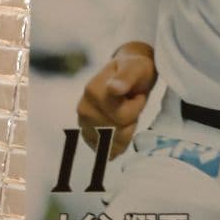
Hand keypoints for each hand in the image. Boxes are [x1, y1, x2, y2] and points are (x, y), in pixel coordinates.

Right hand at [77, 42, 156, 157]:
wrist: (128, 74)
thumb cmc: (134, 70)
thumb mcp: (137, 68)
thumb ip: (126, 78)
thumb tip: (113, 88)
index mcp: (92, 90)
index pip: (122, 116)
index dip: (136, 106)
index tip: (136, 93)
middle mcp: (83, 108)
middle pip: (118, 131)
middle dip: (133, 119)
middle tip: (131, 101)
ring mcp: (83, 123)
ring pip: (112, 144)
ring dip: (127, 131)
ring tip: (126, 111)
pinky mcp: (87, 135)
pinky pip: (106, 151)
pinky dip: (119, 143)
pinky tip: (122, 128)